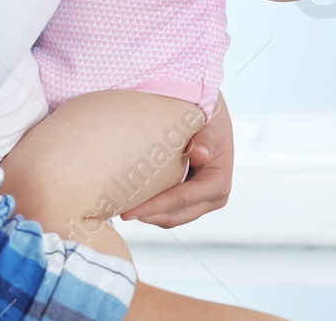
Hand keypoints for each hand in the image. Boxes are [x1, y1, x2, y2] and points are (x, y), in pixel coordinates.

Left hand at [119, 93, 233, 227]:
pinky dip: (151, 208)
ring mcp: (203, 202)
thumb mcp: (209, 124)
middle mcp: (214, 197)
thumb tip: (201, 156)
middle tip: (116, 211)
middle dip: (146, 215)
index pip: (182, 199)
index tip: (128, 211)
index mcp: (219, 182)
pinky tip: (132, 199)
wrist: (213, 117)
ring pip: (169, 218)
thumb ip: (205, 139)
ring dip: (146, 214)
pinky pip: (168, 212)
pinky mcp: (191, 202)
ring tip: (120, 206)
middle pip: (174, 216)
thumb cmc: (210, 120)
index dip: (154, 206)